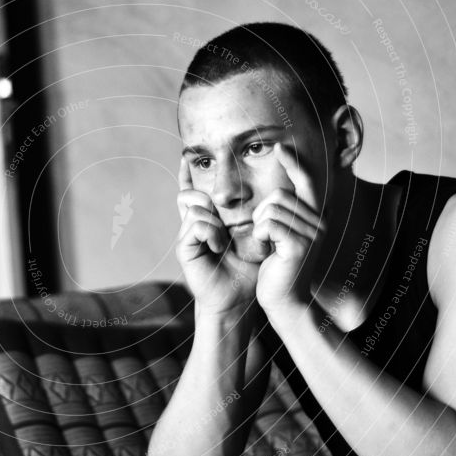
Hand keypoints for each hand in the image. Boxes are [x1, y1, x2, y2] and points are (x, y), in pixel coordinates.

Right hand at [175, 157, 259, 316]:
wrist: (238, 298)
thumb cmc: (248, 269)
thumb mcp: (256, 236)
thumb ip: (256, 216)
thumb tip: (271, 194)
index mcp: (209, 220)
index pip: (193, 190)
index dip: (186, 174)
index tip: (185, 157)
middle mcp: (194, 224)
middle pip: (191, 193)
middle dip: (208, 200)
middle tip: (226, 224)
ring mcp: (187, 235)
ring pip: (197, 206)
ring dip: (216, 223)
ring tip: (225, 243)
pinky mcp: (184, 247)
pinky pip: (196, 224)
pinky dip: (211, 233)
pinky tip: (219, 248)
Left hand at [254, 144, 325, 314]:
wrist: (284, 300)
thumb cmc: (278, 269)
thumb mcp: (282, 235)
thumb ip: (284, 213)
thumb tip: (278, 191)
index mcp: (316, 217)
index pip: (306, 182)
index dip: (293, 163)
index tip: (279, 148)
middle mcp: (319, 222)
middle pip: (280, 194)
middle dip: (263, 212)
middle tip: (265, 234)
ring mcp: (312, 233)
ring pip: (272, 208)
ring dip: (260, 224)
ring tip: (266, 242)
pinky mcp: (299, 244)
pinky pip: (269, 223)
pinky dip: (260, 234)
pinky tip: (266, 248)